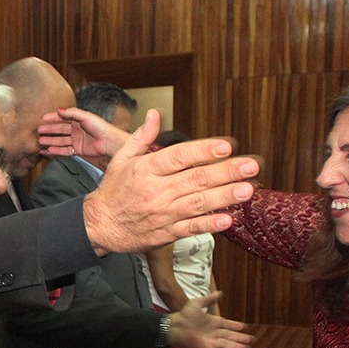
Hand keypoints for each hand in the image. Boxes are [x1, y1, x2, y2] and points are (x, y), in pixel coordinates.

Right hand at [37, 105, 130, 160]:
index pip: (63, 118)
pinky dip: (57, 150)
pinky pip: (65, 150)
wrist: (109, 142)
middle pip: (60, 129)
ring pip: (61, 140)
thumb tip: (59, 109)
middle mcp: (76, 129)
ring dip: (51, 140)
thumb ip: (72, 112)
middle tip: (39, 131)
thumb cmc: (101, 127)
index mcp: (78, 120)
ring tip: (41, 141)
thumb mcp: (86, 116)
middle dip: (49, 130)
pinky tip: (49, 150)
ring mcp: (77, 140)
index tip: (43, 119)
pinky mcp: (78, 150)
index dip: (53, 118)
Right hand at [59, 110, 256, 254]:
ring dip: (224, 196)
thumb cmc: (112, 190)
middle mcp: (156, 191)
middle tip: (250, 165)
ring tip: (248, 189)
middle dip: (225, 172)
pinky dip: (210, 224)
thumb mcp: (121, 159)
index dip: (203, 151)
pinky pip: (191, 228)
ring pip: (198, 203)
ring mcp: (163, 214)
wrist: (98, 226)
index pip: (179, 157)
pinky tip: (228, 218)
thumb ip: (142, 137)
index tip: (226, 146)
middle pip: (195, 179)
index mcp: (147, 170)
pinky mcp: (166, 233)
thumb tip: (156, 114)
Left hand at [165, 293, 253, 347]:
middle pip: (230, 336)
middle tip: (250, 340)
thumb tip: (219, 292)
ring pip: (226, 345)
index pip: (227, 325)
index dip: (235, 326)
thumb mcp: (198, 304)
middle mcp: (213, 333)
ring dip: (236, 347)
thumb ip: (209, 300)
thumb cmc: (184, 315)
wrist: (175, 325)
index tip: (244, 327)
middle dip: (240, 338)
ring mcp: (210, 342)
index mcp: (212, 322)